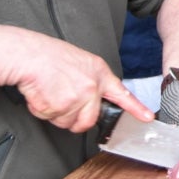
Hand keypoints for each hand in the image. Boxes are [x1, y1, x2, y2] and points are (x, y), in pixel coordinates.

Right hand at [12, 35, 152, 132]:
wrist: (29, 55)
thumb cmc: (50, 56)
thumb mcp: (81, 62)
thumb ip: (91, 81)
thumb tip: (92, 100)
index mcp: (99, 74)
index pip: (122, 94)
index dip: (136, 108)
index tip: (148, 118)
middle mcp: (91, 88)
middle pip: (88, 121)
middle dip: (73, 119)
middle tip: (61, 102)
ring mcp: (76, 98)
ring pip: (66, 123)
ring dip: (55, 114)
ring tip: (50, 92)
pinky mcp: (59, 107)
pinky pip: (50, 119)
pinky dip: (42, 110)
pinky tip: (42, 93)